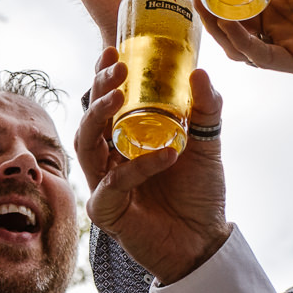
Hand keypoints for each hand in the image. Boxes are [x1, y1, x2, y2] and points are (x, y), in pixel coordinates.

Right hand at [76, 49, 229, 283]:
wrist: (206, 242)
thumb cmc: (199, 192)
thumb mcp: (207, 143)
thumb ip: (206, 109)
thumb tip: (200, 72)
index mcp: (125, 139)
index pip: (106, 104)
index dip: (103, 77)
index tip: (112, 50)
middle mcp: (108, 159)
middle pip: (88, 119)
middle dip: (98, 90)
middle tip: (117, 69)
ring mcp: (104, 185)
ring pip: (85, 146)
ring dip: (100, 117)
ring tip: (122, 96)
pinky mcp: (108, 211)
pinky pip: (114, 183)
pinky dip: (140, 166)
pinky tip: (169, 154)